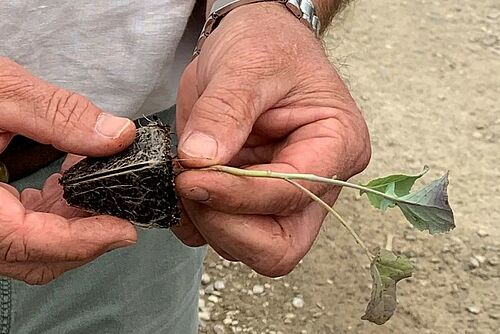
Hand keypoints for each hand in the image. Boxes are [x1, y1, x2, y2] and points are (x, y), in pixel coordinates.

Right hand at [0, 58, 137, 283]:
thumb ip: (59, 117)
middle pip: (35, 256)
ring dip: (72, 224)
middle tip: (121, 213)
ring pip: (31, 247)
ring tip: (97, 187)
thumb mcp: (0, 94)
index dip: (83, 241)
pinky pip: (20, 228)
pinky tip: (68, 184)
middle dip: (85, 239)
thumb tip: (117, 135)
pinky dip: (51, 213)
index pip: (29, 243)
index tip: (124, 231)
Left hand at [173, 3, 370, 276]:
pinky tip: (183, 186)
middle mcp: (318, 183)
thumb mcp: (248, 65)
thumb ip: (225, 112)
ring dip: (208, 222)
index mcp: (337, 146)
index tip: (192, 175)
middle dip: (227, 226)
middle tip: (189, 185)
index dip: (238, 194)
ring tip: (184, 174)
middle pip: (280, 247)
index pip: (293, 194)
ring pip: (248, 248)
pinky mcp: (253, 201)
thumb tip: (199, 159)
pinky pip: (224, 235)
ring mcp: (284, 198)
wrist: (253, 44)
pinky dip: (197, 222)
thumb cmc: (266, 46)